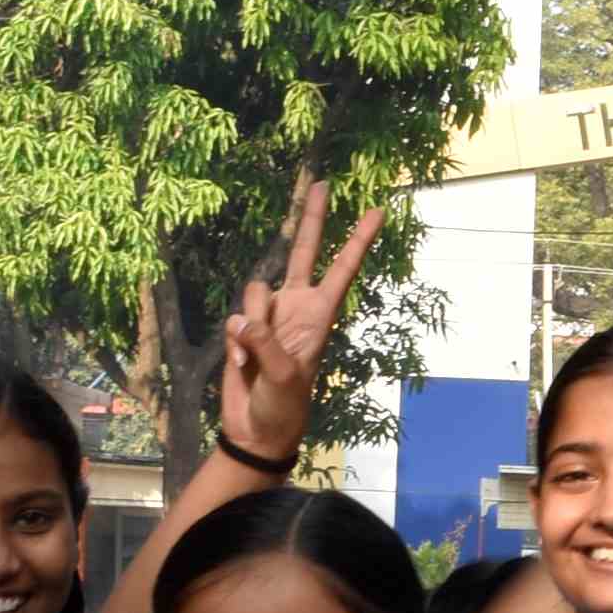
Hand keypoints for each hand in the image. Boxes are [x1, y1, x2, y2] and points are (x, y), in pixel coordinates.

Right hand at [217, 176, 384, 471]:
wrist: (256, 429)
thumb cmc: (284, 407)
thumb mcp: (284, 377)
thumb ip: (266, 342)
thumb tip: (244, 318)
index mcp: (319, 316)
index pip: (342, 270)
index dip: (357, 241)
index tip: (378, 211)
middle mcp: (295, 307)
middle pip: (302, 252)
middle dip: (311, 218)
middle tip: (321, 182)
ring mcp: (268, 316)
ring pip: (254, 291)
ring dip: (253, 322)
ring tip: (257, 359)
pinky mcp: (242, 328)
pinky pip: (234, 319)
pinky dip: (235, 343)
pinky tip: (242, 366)